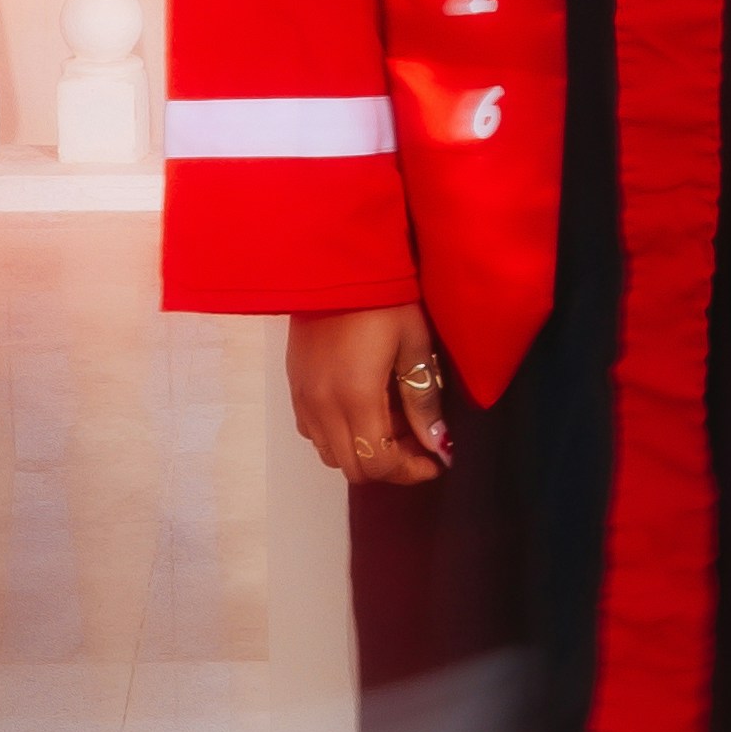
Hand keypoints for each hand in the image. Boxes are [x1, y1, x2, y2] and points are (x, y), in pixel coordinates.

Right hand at [290, 302, 452, 484]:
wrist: (336, 260)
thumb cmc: (385, 297)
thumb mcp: (415, 345)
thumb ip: (423, 401)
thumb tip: (437, 444)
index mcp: (355, 397)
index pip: (378, 464)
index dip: (411, 471)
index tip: (436, 459)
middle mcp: (321, 406)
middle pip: (353, 468)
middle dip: (390, 464)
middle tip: (416, 439)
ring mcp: (302, 397)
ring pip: (330, 453)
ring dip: (363, 450)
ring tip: (390, 421)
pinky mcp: (293, 384)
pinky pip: (312, 431)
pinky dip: (339, 434)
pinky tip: (362, 407)